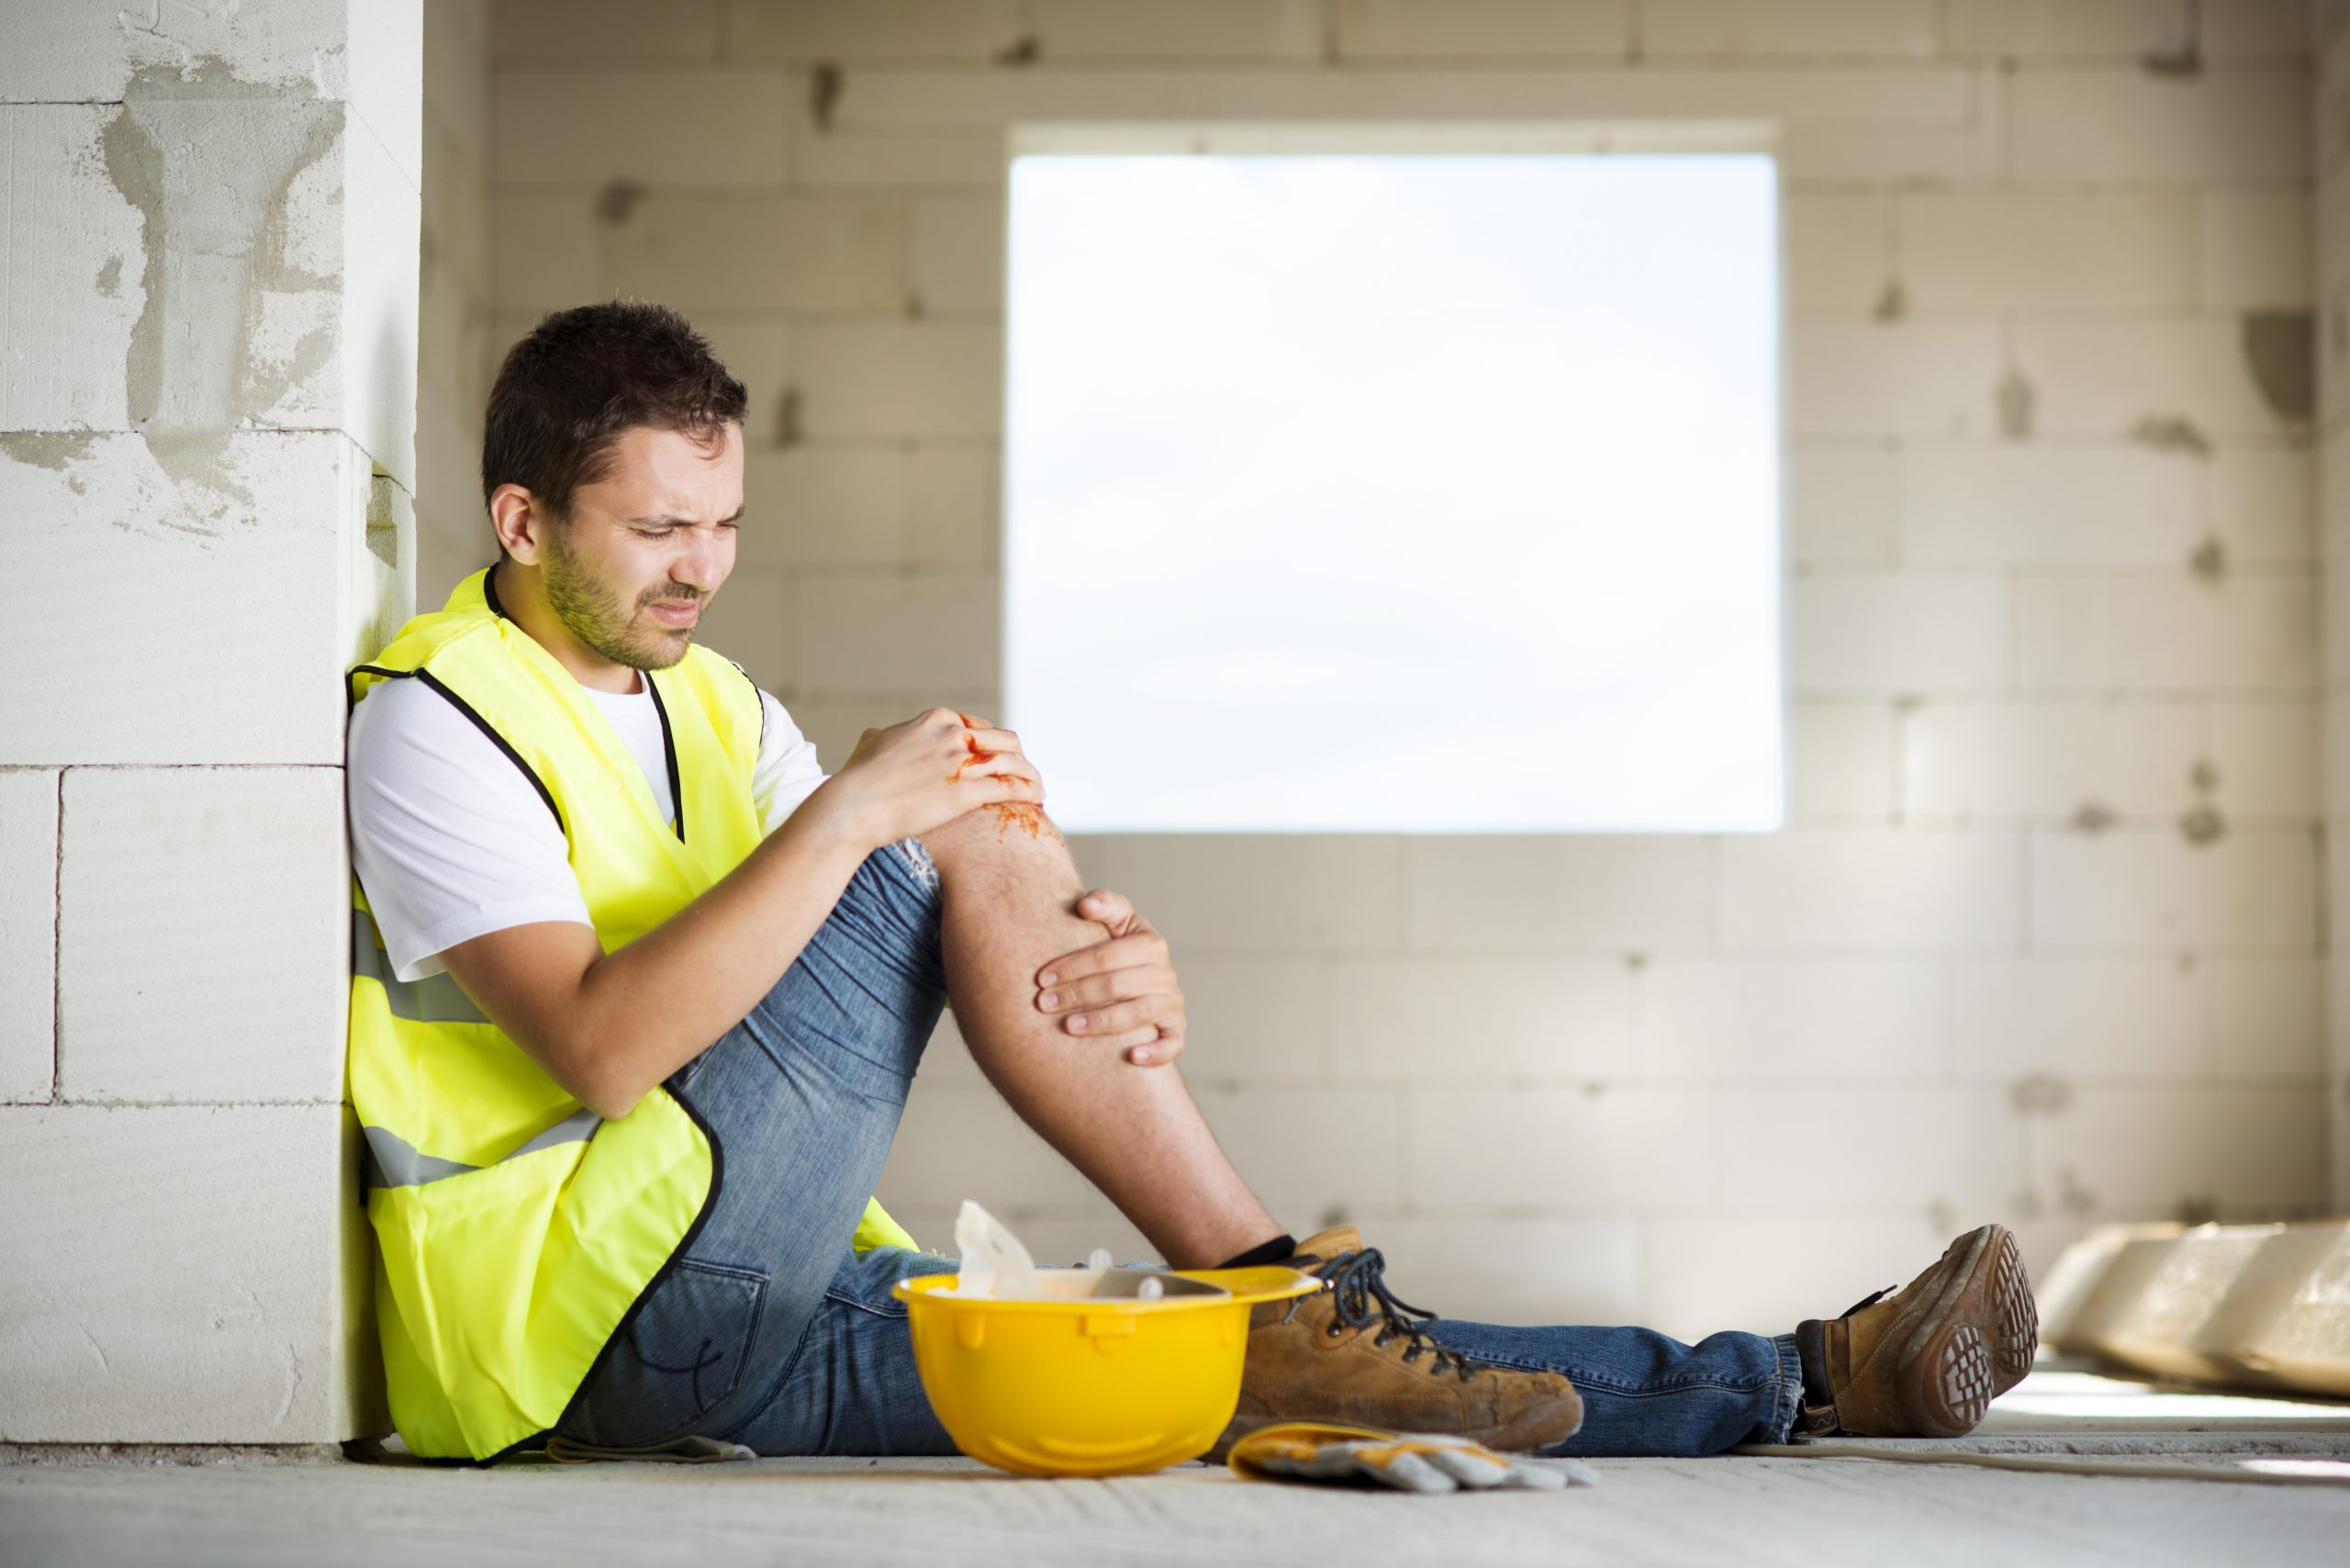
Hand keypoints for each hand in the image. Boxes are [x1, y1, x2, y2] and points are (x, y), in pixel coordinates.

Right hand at [819, 707, 1041, 848]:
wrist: (853, 805)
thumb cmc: (858, 778)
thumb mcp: (870, 743)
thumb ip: (884, 735)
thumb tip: (879, 735)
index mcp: (936, 719)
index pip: (979, 726)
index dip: (993, 744)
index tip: (1000, 759)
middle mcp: (953, 735)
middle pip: (1005, 740)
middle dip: (1018, 757)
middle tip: (1024, 774)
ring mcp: (961, 762)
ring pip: (1013, 762)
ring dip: (1031, 775)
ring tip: (1039, 790)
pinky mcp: (966, 791)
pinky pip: (1010, 787)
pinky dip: (1029, 792)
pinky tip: (1038, 801)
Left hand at [1035, 889, 1186, 1066]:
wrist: (1144, 973)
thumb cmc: (1121, 946)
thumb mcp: (1117, 920)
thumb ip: (1104, 904)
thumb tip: (1084, 904)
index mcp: (1151, 944)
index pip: (1106, 956)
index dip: (1072, 966)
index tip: (1042, 978)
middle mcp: (1165, 974)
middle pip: (1117, 985)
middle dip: (1077, 995)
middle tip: (1044, 1004)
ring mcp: (1171, 1003)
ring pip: (1139, 1015)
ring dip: (1102, 1022)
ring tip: (1069, 1027)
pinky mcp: (1175, 1029)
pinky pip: (1172, 1044)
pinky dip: (1156, 1052)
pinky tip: (1131, 1057)